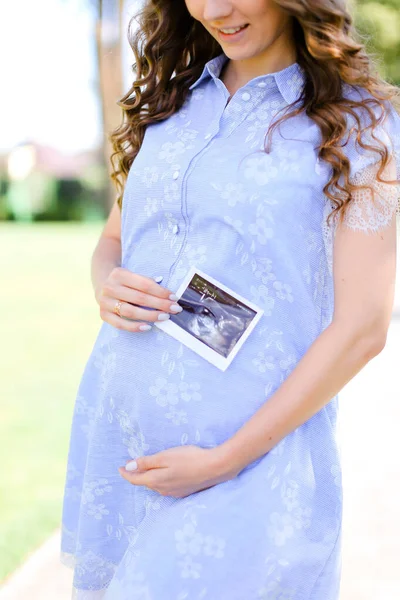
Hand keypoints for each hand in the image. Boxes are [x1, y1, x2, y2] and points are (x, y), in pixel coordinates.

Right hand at [96, 267, 181, 332]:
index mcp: (119, 274)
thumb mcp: (134, 277)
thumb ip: (148, 283)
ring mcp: (105, 302)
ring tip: (164, 317)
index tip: (174, 297)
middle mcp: (110, 287)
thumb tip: (168, 295)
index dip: (161, 292)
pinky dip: (134, 327)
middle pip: (139, 298)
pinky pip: (120, 324)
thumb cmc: (126, 282)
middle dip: (160, 304)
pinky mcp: (103, 315)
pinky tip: (148, 327)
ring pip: (130, 311)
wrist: (102, 286)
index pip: (144, 284)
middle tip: (175, 309)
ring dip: (150, 316)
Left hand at [118, 445, 239, 497]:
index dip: (125, 473)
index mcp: (156, 481)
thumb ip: (146, 462)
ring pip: (156, 485)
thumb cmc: (189, 458)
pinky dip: (160, 480)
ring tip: (146, 468)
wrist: (215, 468)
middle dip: (137, 475)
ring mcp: (174, 493)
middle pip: (145, 483)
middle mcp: (163, 490)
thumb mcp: (165, 457)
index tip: (119, 467)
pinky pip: (166, 487)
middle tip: (131, 465)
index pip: (135, 479)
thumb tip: (128, 467)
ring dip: (149, 478)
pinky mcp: (184, 492)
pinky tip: (165, 474)